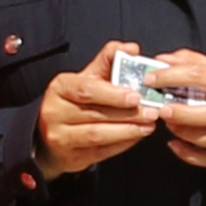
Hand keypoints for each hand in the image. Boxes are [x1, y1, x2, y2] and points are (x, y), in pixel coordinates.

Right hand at [29, 61, 161, 178]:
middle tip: (152, 112)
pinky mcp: (71, 157)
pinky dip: (122, 144)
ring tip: (149, 125)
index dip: (113, 94)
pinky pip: (101, 151)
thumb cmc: (75, 101)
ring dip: (128, 131)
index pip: (87, 89)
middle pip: (96, 113)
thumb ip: (109, 60)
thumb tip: (131, 49)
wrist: (52, 133)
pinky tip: (137, 136)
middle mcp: (55, 112)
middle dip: (128, 114)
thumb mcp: (88, 77)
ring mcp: (60, 137)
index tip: (136, 95)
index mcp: (60, 87)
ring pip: (98, 135)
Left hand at [154, 51, 205, 170]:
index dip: (172, 76)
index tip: (152, 78)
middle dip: (181, 113)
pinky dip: (190, 155)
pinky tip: (175, 145)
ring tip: (169, 124)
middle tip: (161, 109)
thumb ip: (197, 63)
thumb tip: (164, 60)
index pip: (200, 76)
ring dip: (184, 133)